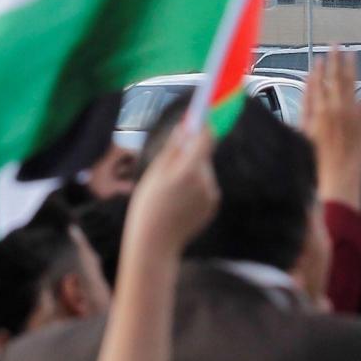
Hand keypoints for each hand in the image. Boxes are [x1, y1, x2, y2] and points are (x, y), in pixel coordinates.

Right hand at [124, 127, 219, 258]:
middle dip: (191, 153)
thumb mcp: (154, 173)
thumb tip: (185, 126)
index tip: (200, 115)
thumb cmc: (147, 206)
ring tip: (171, 190)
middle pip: (203, 155)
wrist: (154, 245)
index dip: (204, 124)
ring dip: (192, 171)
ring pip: (204, 171)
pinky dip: (196, 187)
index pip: (206, 137)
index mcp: (189, 169)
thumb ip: (173, 148)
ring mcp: (211, 194)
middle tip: (168, 167)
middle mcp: (206, 180)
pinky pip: (206, 186)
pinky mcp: (213, 205)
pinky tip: (179, 201)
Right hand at [304, 50, 360, 209]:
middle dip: (335, 59)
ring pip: (351, 82)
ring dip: (351, 66)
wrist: (339, 177)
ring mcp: (353, 112)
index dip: (319, 69)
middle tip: (336, 44)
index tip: (320, 58)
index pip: (318, 82)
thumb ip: (305, 105)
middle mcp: (336, 106)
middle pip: (335, 77)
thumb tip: (308, 82)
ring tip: (351, 53)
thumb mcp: (304, 130)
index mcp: (319, 109)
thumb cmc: (317, 158)